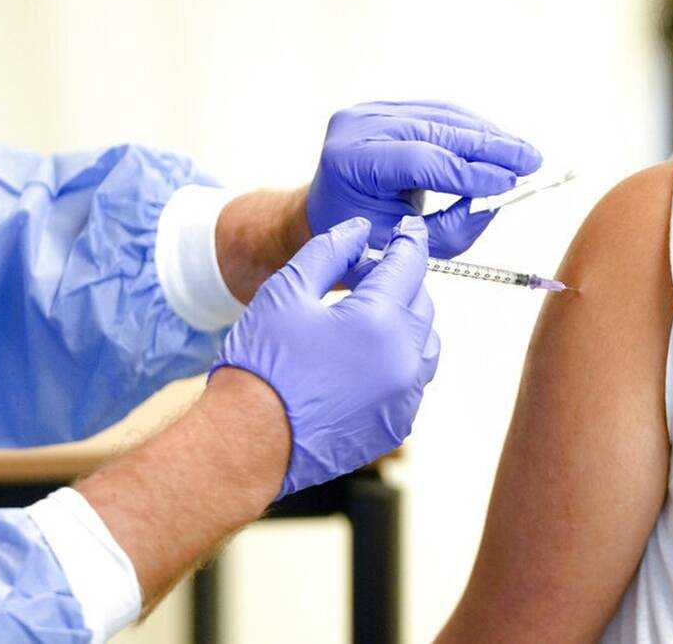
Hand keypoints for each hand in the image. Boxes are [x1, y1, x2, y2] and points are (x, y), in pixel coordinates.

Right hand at [211, 215, 437, 497]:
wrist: (247, 444)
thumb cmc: (260, 366)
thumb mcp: (286, 293)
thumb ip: (329, 252)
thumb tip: (361, 231)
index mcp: (379, 321)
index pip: (410, 265)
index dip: (410, 241)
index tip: (408, 229)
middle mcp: (403, 360)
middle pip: (421, 303)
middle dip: (401, 283)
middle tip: (368, 275)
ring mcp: (404, 396)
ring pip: (425, 343)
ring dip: (406, 322)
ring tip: (367, 317)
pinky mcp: (398, 423)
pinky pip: (413, 380)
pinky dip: (399, 360)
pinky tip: (364, 358)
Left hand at [306, 100, 542, 257]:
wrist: (327, 215)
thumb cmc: (362, 241)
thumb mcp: (406, 247)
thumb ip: (452, 227)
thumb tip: (499, 199)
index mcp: (349, 162)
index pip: (420, 160)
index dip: (469, 172)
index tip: (509, 185)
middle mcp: (356, 127)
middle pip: (436, 130)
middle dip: (489, 148)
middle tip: (531, 162)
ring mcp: (369, 111)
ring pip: (443, 116)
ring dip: (488, 135)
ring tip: (524, 154)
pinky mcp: (386, 107)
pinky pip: (439, 113)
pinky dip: (473, 128)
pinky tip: (501, 142)